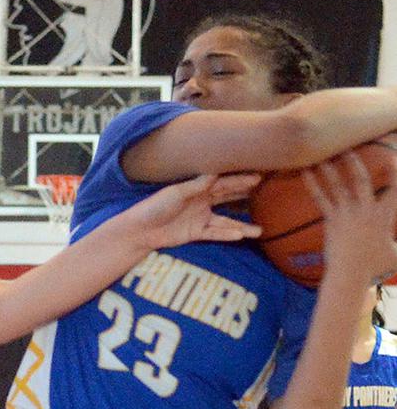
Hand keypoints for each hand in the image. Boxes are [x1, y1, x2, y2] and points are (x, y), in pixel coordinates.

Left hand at [128, 173, 261, 248]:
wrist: (140, 229)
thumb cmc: (155, 206)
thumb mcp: (176, 193)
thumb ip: (197, 185)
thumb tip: (215, 171)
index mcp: (196, 189)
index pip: (223, 183)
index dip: (240, 180)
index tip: (259, 177)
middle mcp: (202, 202)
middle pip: (228, 199)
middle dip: (245, 197)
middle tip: (267, 194)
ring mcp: (200, 219)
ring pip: (226, 222)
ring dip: (242, 226)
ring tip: (260, 230)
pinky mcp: (196, 233)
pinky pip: (215, 234)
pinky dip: (227, 235)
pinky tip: (240, 237)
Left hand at [305, 151, 396, 284]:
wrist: (350, 274)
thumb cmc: (375, 267)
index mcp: (385, 216)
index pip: (395, 188)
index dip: (395, 172)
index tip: (392, 156)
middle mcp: (367, 210)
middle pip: (361, 180)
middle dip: (355, 162)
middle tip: (349, 146)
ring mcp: (347, 214)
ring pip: (338, 186)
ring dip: (331, 169)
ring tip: (323, 154)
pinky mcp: (331, 220)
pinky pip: (321, 198)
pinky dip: (313, 184)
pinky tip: (305, 172)